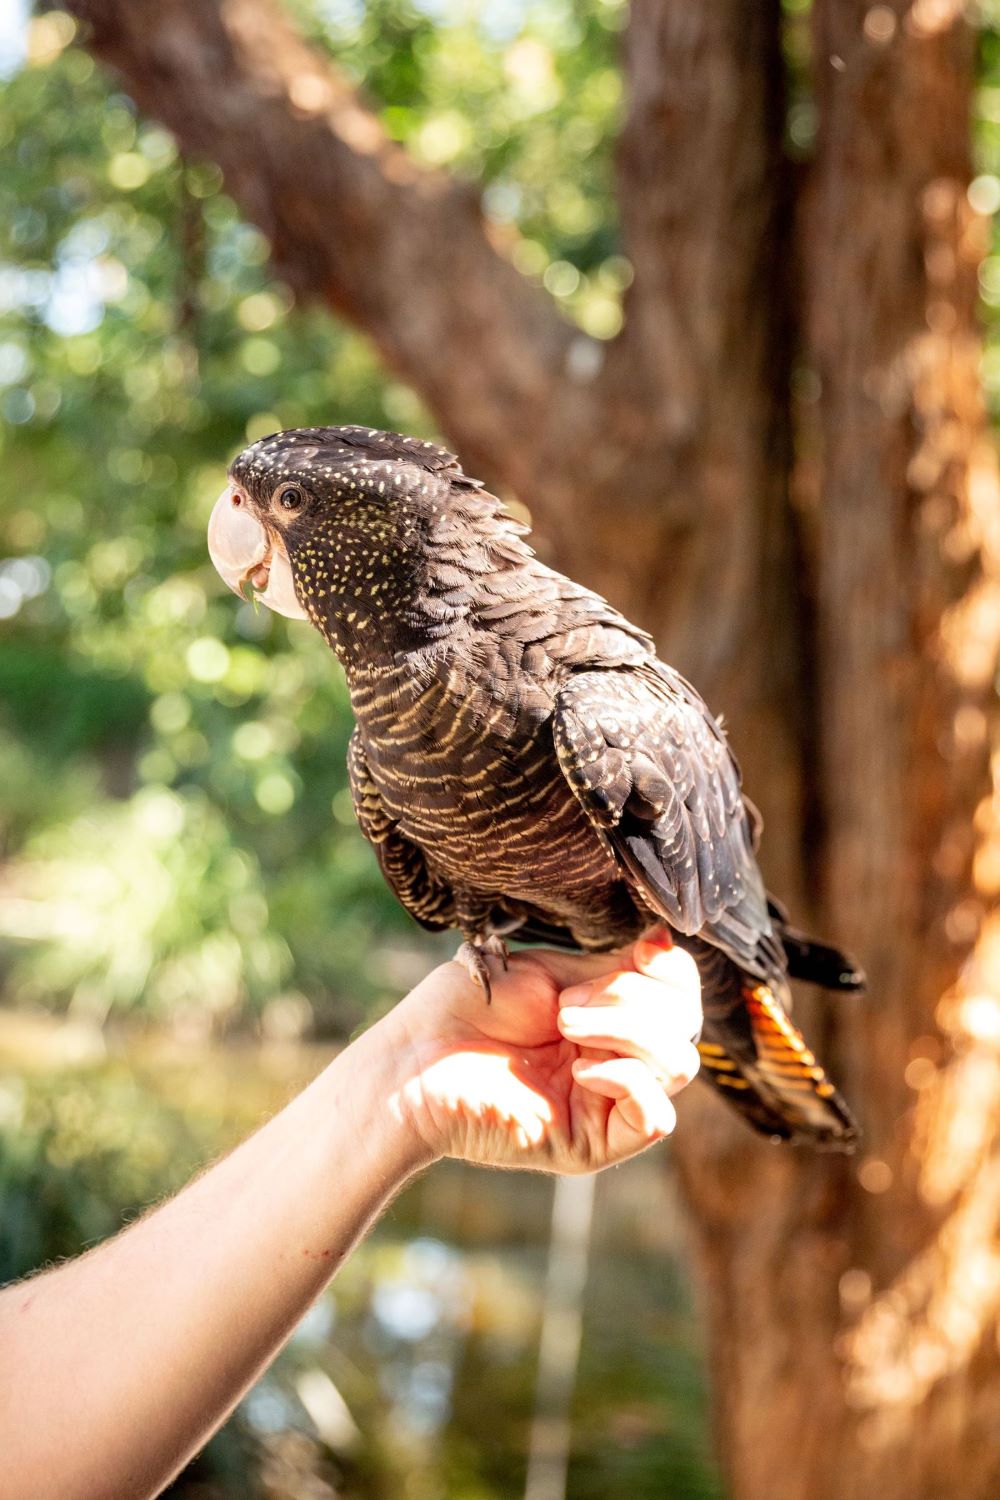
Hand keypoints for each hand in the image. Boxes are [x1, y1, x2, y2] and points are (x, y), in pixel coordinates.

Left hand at [380, 933, 701, 1173]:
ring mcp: (606, 1103)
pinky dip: (629, 1081)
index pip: (679, 994)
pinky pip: (655, 1118)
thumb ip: (607, 966)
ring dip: (627, 1031)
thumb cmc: (461, 1008)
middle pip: (685, 1025)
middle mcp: (614, 1059)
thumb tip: (664, 942)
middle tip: (566, 1004)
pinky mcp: (592, 1144)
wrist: (413, 1059)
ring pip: (679, 1064)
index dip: (673, 970)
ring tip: (564, 1025)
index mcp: (605, 1016)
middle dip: (633, 999)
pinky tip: (582, 1070)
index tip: (646, 947)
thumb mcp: (544, 972)